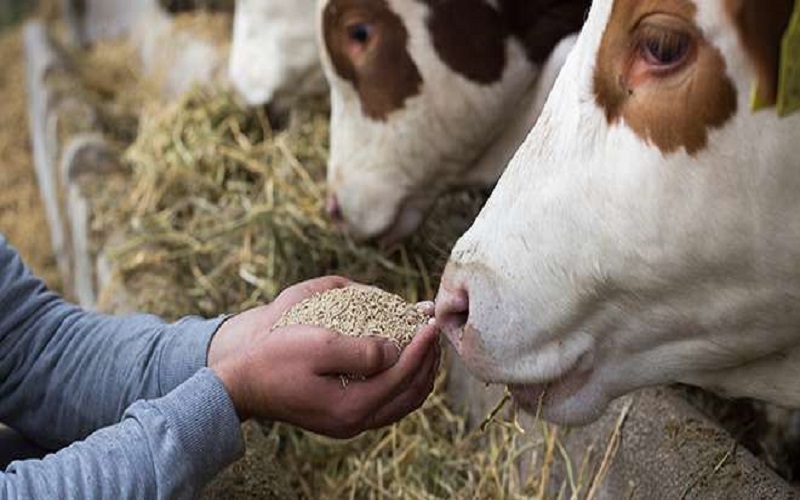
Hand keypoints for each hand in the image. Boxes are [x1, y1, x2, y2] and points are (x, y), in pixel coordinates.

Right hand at [208, 277, 440, 438]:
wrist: (241, 384)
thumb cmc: (275, 358)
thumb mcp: (318, 344)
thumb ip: (362, 350)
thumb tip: (397, 350)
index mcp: (352, 406)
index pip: (403, 374)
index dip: (422, 346)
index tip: (429, 320)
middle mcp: (355, 421)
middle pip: (411, 393)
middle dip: (428, 360)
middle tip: (433, 329)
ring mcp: (350, 422)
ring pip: (403, 401)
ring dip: (419, 371)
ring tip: (424, 342)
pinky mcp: (343, 416)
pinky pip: (388, 402)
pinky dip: (402, 379)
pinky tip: (400, 357)